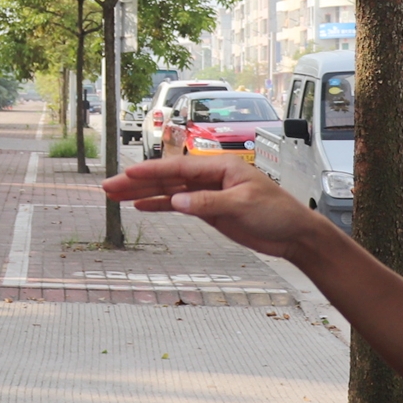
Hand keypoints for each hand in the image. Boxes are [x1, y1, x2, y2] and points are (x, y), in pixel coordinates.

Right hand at [103, 157, 335, 261]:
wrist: (295, 234)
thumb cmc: (277, 213)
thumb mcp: (243, 206)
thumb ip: (208, 203)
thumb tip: (177, 202)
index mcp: (220, 167)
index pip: (177, 169)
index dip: (149, 172)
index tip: (126, 176)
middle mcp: (210, 177)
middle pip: (167, 178)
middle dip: (137, 182)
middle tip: (108, 188)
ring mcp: (208, 194)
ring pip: (168, 192)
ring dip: (143, 194)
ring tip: (115, 196)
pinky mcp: (210, 210)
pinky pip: (178, 206)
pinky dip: (159, 206)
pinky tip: (140, 206)